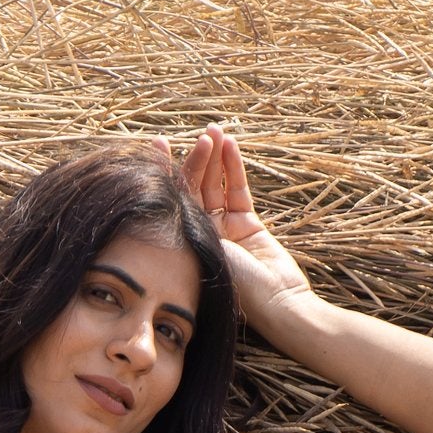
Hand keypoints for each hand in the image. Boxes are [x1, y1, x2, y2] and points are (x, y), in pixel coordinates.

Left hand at [164, 122, 314, 332]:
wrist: (276, 302)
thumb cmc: (236, 286)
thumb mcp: (203, 249)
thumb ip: (189, 220)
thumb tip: (161, 187)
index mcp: (183, 243)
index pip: (171, 200)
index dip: (165, 171)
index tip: (157, 144)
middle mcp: (201, 235)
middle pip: (194, 188)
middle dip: (195, 158)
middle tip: (197, 134)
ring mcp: (225, 229)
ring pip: (216, 185)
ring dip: (214, 156)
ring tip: (214, 130)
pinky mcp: (248, 224)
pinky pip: (237, 189)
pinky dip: (234, 167)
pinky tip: (229, 145)